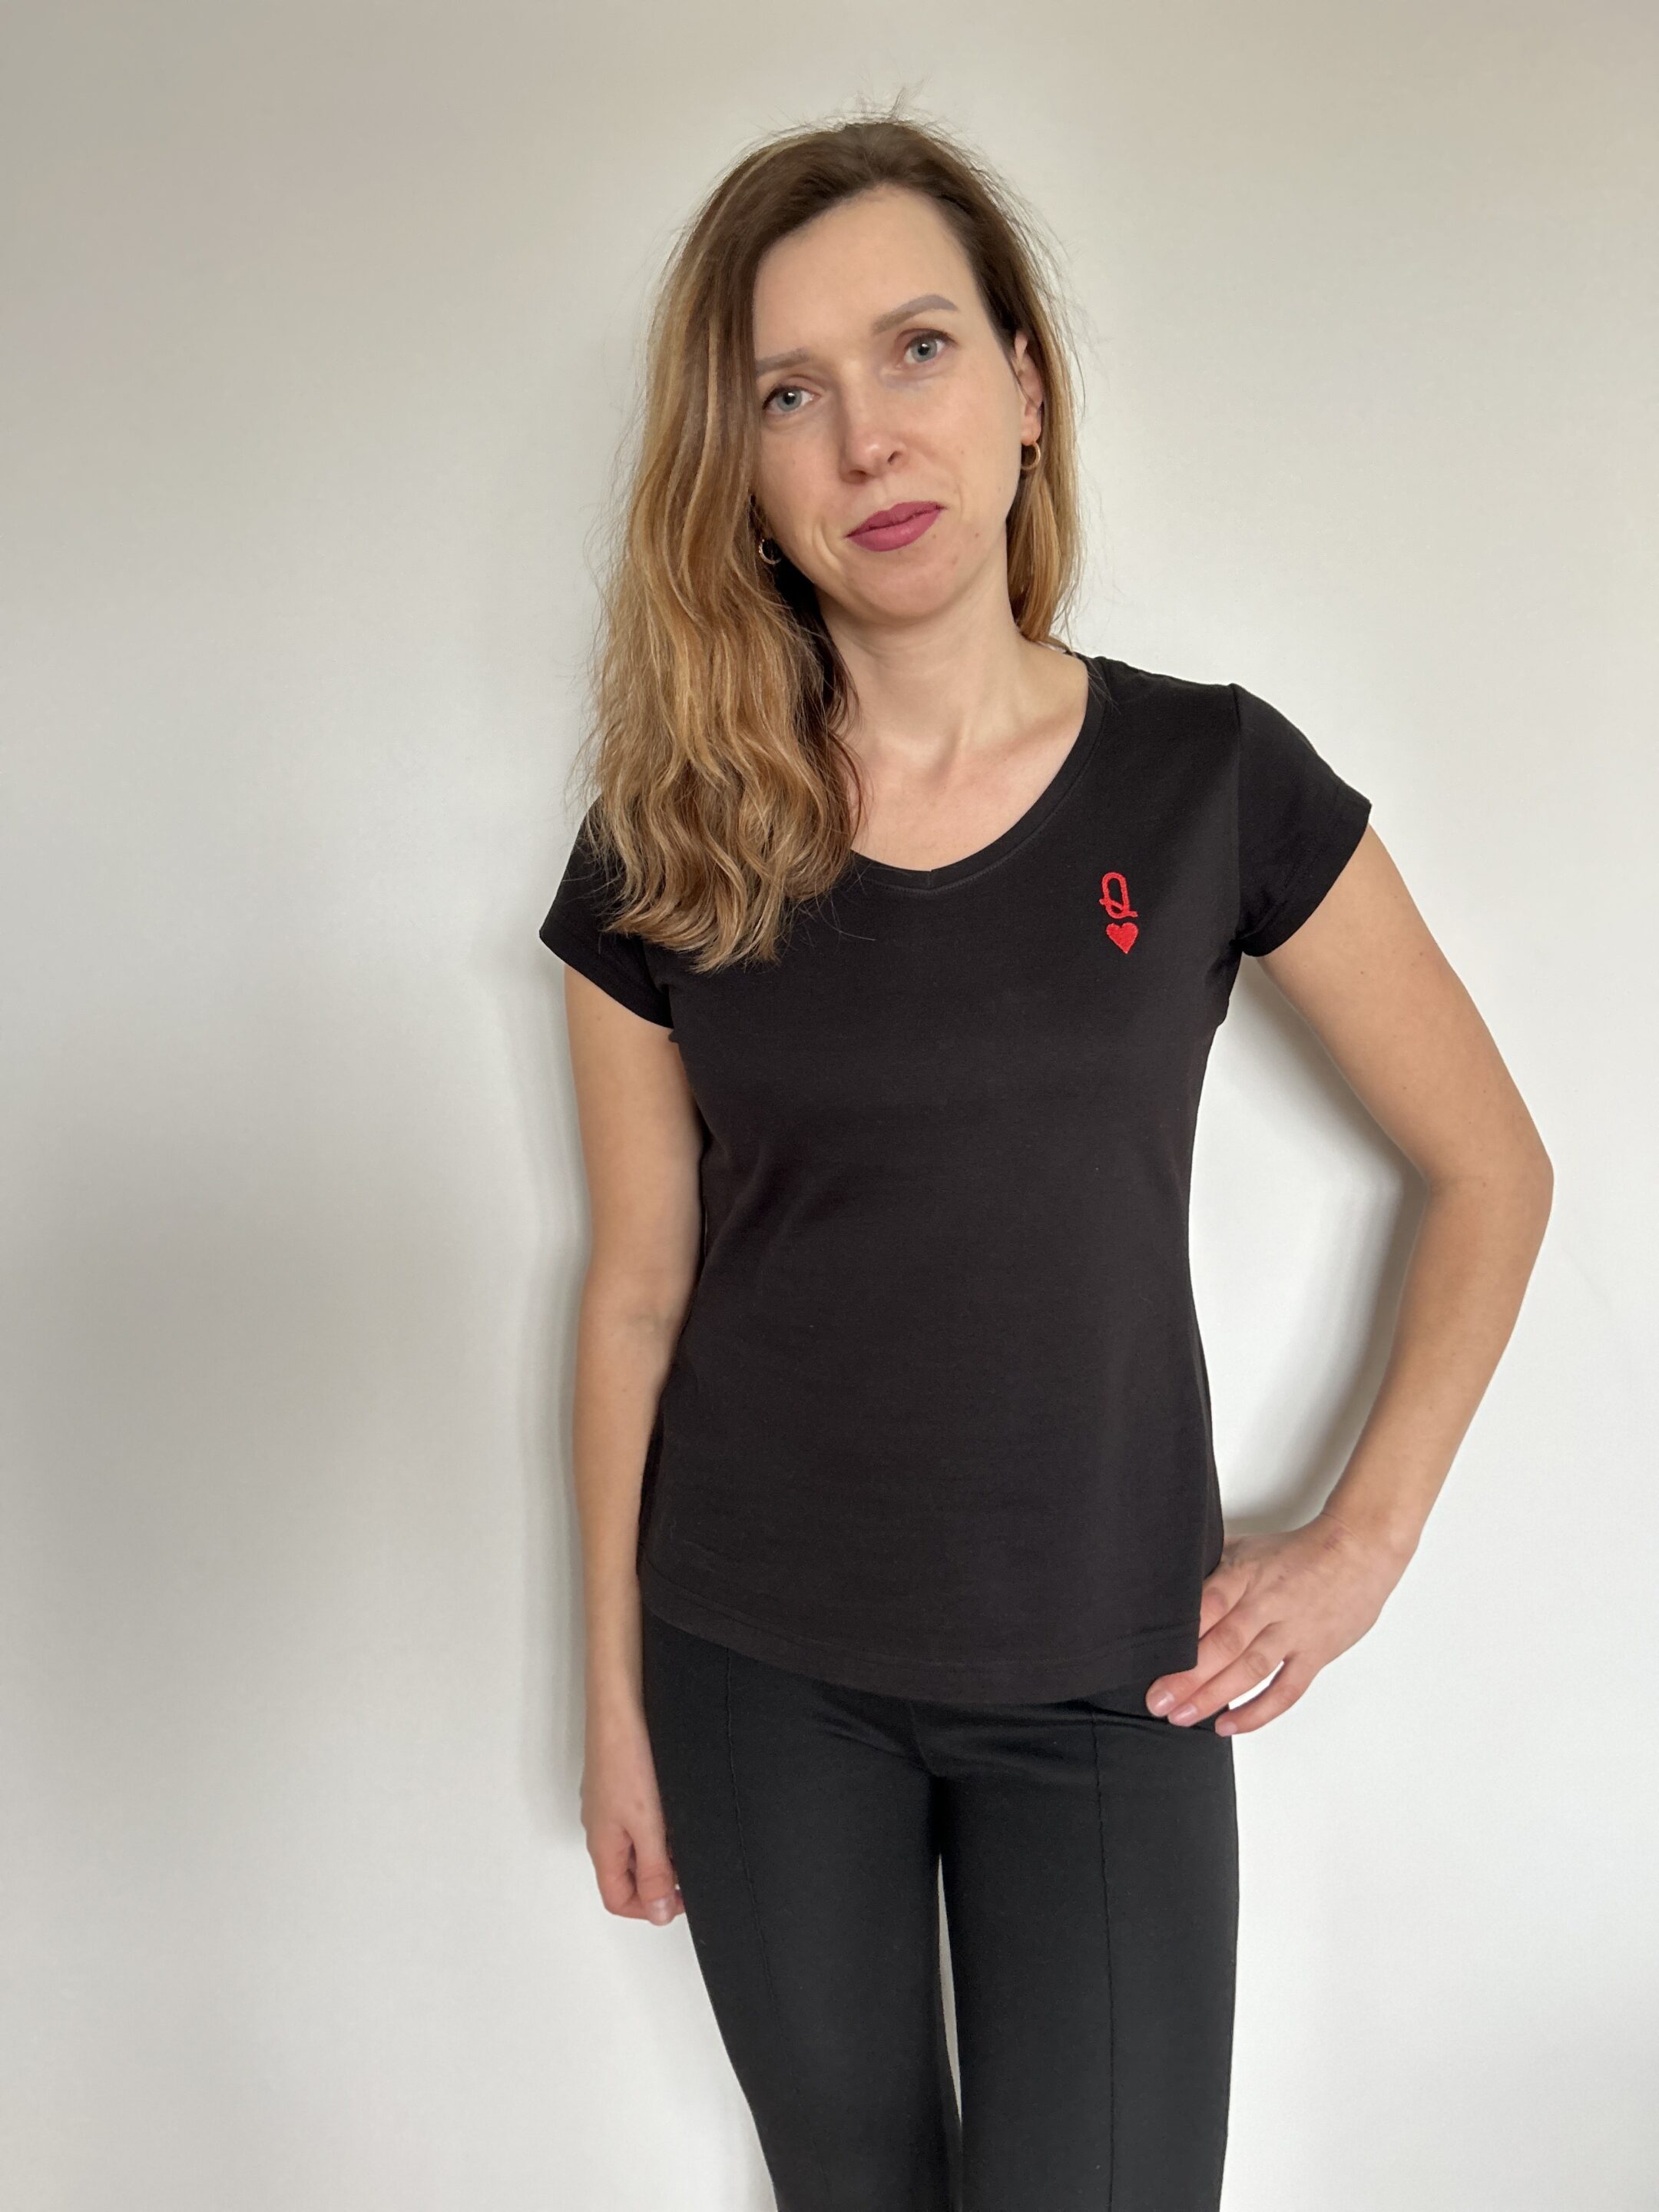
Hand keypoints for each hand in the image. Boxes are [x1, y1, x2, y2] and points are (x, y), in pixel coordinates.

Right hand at [582, 1703, 684, 1924]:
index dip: (649, 1907)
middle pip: (625, 1875)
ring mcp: (608, 1806)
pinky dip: (657, 1823)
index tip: (681, 1895)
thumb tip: (658, 1914)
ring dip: (660, 1849)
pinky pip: (636, 1820)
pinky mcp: (618, 1785)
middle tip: (689, 1861)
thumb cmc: (626, 1758)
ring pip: (633, 1846)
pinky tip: (673, 1806)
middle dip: (658, 1878)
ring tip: (684, 1830)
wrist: (620, 1705)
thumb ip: (654, 1871)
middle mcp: (601, 1829)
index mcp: (602, 1846)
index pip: (618, 1899)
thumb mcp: (647, 1825)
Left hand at [1145, 1508, 1414, 1735]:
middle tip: (1159, 1702)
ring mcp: (1294, 1631)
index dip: (1180, 1637)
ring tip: (1184, 1717)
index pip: (1208, 1607)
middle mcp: (1268, 1604)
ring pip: (1251, 1670)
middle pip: (1224, 1644)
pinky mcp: (1316, 1653)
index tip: (1151, 1662)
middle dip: (1188, 1678)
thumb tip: (1171, 1580)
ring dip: (1215, 1697)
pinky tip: (1230, 1724)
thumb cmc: (1298, 1551)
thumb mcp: (1247, 1547)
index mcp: (1246, 1574)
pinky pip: (1286, 1689)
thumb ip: (1212, 1567)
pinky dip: (1258, 1711)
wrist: (1358, 1550)